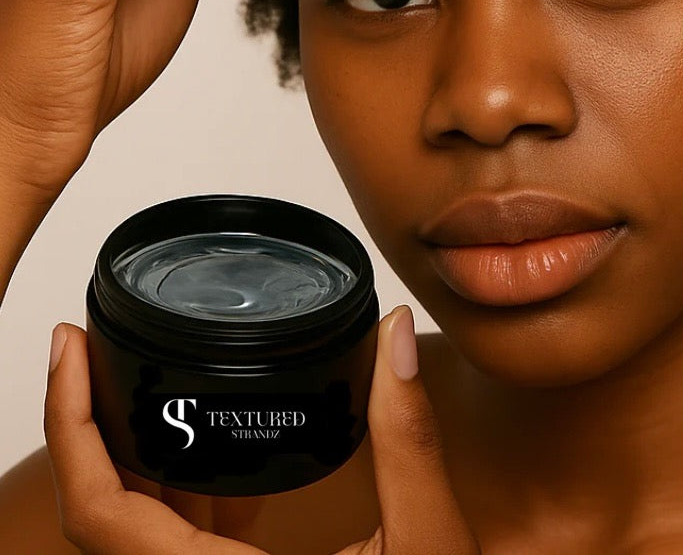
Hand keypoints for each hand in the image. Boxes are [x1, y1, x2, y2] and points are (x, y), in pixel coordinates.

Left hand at [43, 304, 481, 553]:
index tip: (70, 351)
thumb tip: (394, 335)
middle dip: (86, 421)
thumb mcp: (425, 542)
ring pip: (131, 532)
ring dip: (129, 453)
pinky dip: (181, 489)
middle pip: (100, 514)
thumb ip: (408, 438)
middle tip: (92, 344)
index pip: (99, 515)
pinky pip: (172, 546)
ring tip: (143, 377)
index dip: (70, 426)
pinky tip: (219, 450)